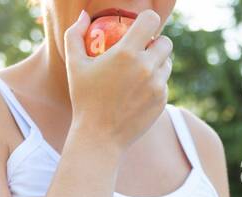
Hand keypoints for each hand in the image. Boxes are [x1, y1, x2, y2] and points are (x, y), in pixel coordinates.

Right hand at [64, 10, 172, 155]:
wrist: (99, 137)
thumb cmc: (83, 99)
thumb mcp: (74, 65)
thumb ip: (75, 34)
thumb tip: (84, 15)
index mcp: (126, 53)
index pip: (151, 20)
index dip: (148, 20)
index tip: (141, 28)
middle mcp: (146, 67)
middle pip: (166, 42)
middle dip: (156, 43)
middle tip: (143, 50)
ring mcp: (157, 85)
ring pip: (167, 63)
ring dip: (158, 63)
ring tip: (141, 70)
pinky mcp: (162, 101)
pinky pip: (164, 84)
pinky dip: (156, 84)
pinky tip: (139, 91)